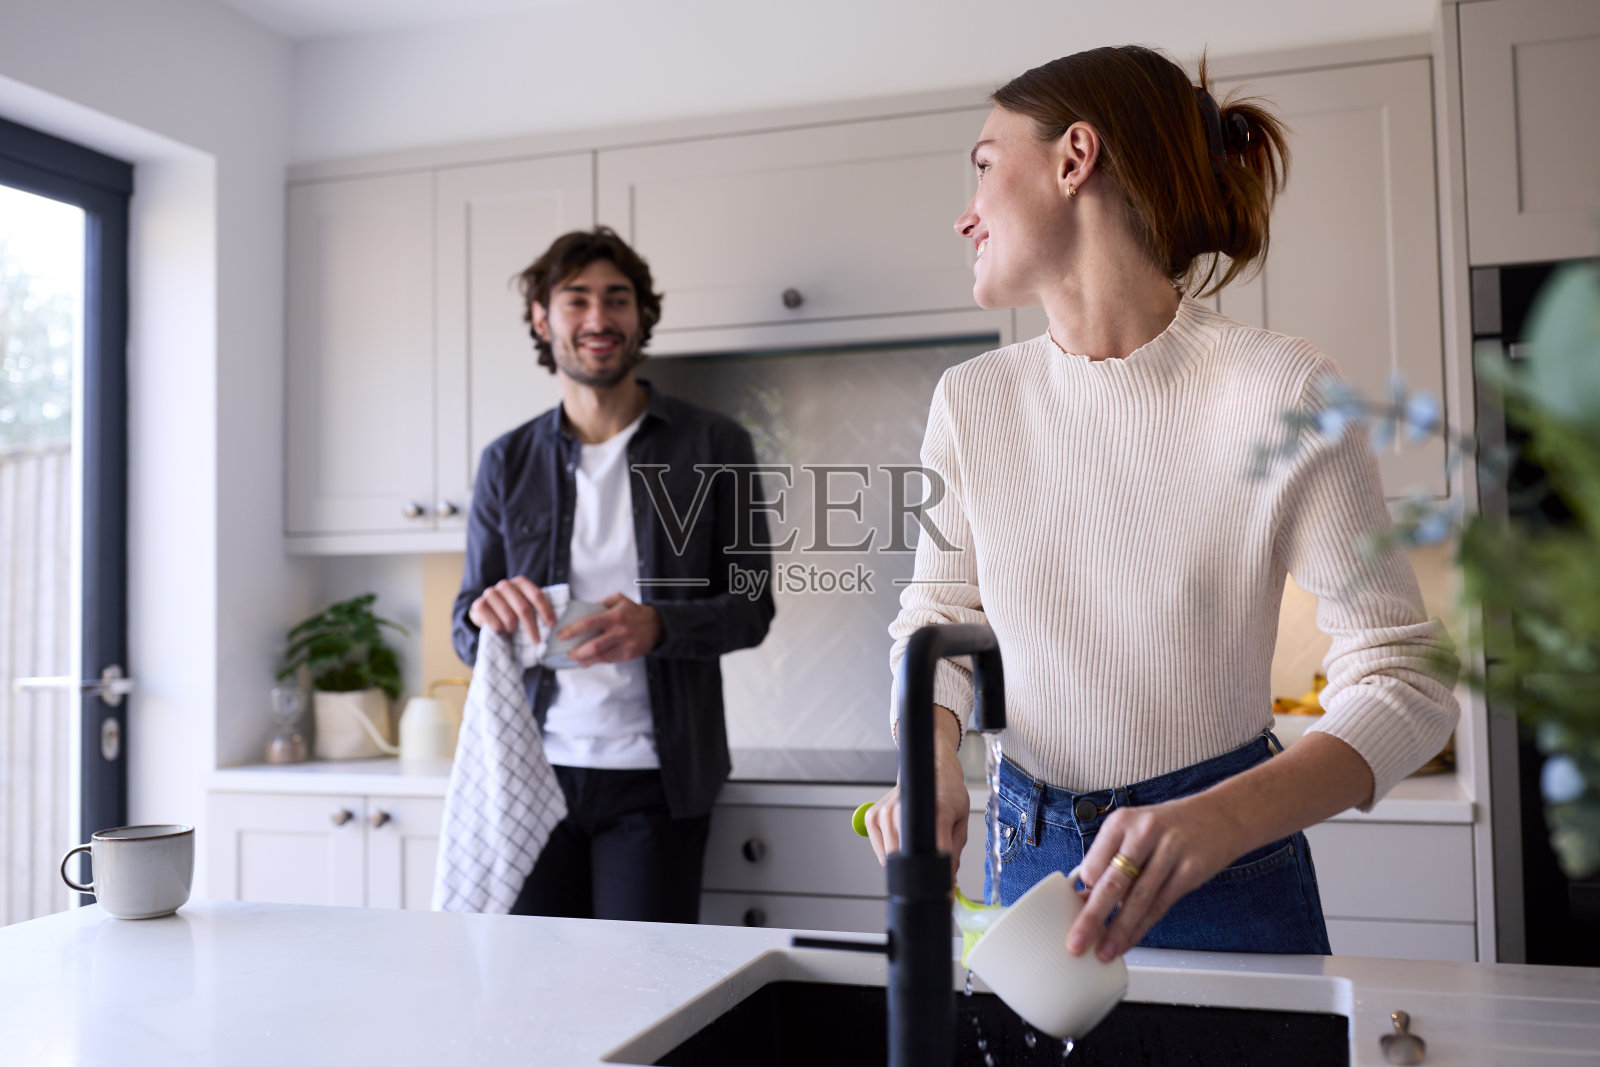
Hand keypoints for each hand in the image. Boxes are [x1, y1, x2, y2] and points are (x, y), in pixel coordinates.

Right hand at [469, 576, 555, 634]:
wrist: (485, 612)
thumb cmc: (510, 610)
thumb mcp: (524, 605)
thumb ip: (536, 607)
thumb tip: (555, 622)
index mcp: (520, 582)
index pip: (537, 595)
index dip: (546, 611)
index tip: (552, 625)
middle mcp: (505, 585)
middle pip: (524, 608)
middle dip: (532, 626)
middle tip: (537, 640)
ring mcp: (490, 593)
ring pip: (509, 617)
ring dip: (513, 628)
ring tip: (512, 631)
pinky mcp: (479, 605)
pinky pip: (494, 623)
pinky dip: (500, 630)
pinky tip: (500, 630)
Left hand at [563, 592, 661, 666]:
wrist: (657, 625)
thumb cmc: (633, 611)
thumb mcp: (618, 600)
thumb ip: (600, 604)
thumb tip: (579, 611)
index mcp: (615, 616)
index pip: (588, 623)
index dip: (572, 631)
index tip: (560, 635)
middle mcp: (620, 631)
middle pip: (593, 647)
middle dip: (577, 652)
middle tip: (567, 653)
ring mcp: (625, 645)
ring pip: (600, 657)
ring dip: (585, 660)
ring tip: (576, 659)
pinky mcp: (629, 655)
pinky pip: (609, 660)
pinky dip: (597, 662)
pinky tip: (589, 661)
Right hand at [864, 705, 969, 884]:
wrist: (932, 768)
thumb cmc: (948, 794)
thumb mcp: (960, 823)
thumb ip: (953, 854)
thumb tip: (946, 882)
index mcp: (938, 810)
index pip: (937, 854)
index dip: (939, 878)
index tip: (943, 893)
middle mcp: (907, 809)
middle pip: (908, 860)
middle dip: (920, 875)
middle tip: (931, 875)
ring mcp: (886, 811)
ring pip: (891, 858)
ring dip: (904, 863)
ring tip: (917, 846)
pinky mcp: (873, 815)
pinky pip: (879, 850)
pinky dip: (890, 852)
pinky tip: (902, 839)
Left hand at [1066, 793, 1245, 960]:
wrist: (1220, 816)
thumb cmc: (1168, 826)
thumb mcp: (1134, 828)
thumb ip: (1110, 857)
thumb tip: (1085, 895)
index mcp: (1121, 821)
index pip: (1093, 864)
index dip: (1083, 893)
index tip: (1072, 914)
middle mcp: (1144, 833)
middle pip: (1112, 884)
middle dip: (1092, 918)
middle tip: (1077, 943)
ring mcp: (1170, 852)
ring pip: (1138, 900)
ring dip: (1119, 930)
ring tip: (1105, 951)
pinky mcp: (1190, 870)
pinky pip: (1160, 905)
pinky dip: (1143, 927)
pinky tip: (1131, 940)